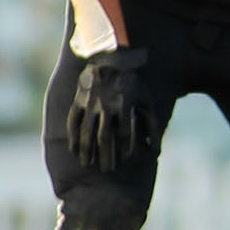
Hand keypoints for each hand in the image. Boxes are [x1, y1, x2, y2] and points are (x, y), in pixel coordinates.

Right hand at [64, 46, 155, 173]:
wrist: (110, 59)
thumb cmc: (132, 84)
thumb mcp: (146, 100)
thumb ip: (152, 124)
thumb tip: (156, 149)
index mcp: (125, 105)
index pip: (125, 133)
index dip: (125, 149)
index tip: (126, 161)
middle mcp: (106, 105)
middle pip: (105, 136)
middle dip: (106, 155)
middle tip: (107, 170)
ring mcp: (90, 103)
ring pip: (86, 131)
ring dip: (87, 150)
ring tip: (88, 164)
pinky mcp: (78, 100)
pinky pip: (73, 121)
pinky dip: (73, 136)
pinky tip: (74, 150)